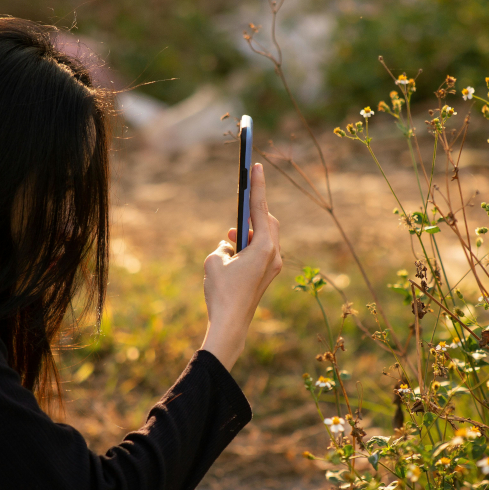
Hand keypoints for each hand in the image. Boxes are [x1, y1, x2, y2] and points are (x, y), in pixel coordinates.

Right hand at [200, 163, 281, 370]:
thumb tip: (231, 246)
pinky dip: (249, 247)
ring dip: (248, 233)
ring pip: (265, 238)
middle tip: (238, 210)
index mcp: (264, 246)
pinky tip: (233, 254)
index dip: (257, 185)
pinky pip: (262, 252)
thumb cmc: (221, 292)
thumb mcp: (214, 260)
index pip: (259, 208)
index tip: (256, 166)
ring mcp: (273, 266)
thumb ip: (224, 246)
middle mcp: (274, 255)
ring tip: (229, 239)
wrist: (231, 324)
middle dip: (252, 214)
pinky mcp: (268, 276)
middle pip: (267, 222)